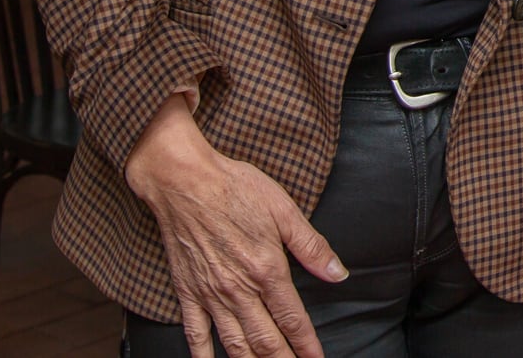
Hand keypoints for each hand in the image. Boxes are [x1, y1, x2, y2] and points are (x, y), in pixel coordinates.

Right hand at [125, 94, 346, 357]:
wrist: (185, 182)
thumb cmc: (236, 189)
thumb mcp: (283, 210)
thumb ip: (311, 246)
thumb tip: (337, 273)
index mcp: (267, 270)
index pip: (293, 320)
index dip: (307, 345)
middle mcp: (239, 290)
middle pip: (266, 341)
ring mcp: (211, 295)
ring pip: (235, 344)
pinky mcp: (187, 292)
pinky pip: (195, 334)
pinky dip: (204, 355)